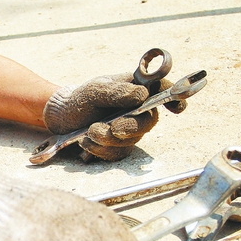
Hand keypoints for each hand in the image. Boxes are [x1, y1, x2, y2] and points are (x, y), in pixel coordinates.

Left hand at [44, 74, 185, 160]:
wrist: (63, 118)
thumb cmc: (81, 99)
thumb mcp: (94, 90)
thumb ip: (116, 91)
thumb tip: (142, 95)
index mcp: (136, 88)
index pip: (162, 90)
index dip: (174, 97)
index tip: (176, 108)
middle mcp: (138, 109)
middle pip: (149, 120)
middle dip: (130, 126)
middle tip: (112, 127)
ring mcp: (130, 129)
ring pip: (132, 139)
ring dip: (109, 138)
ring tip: (89, 131)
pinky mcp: (120, 146)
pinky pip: (118, 152)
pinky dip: (101, 149)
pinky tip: (86, 141)